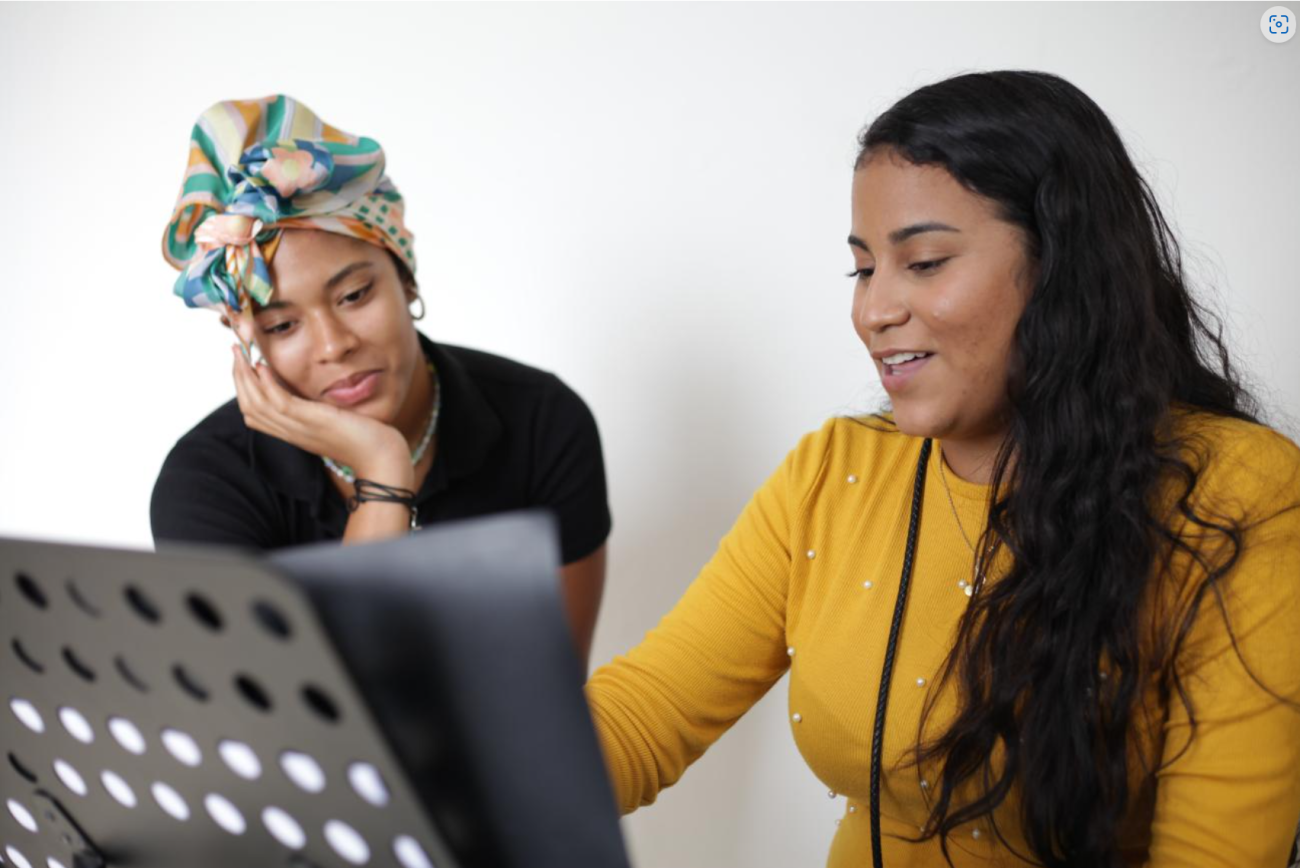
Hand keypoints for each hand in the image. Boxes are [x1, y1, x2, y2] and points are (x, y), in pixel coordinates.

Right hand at [230, 344, 414, 488]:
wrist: (382, 458)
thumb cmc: (366, 439)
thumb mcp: (334, 421)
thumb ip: (318, 410)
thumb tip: (312, 393)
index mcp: (293, 433)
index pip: (254, 413)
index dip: (243, 388)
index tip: (242, 364)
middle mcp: (291, 432)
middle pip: (249, 407)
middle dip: (238, 378)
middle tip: (235, 351)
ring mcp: (300, 429)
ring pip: (257, 404)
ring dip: (245, 377)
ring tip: (241, 353)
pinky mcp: (313, 422)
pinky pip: (279, 403)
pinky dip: (266, 385)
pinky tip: (263, 367)